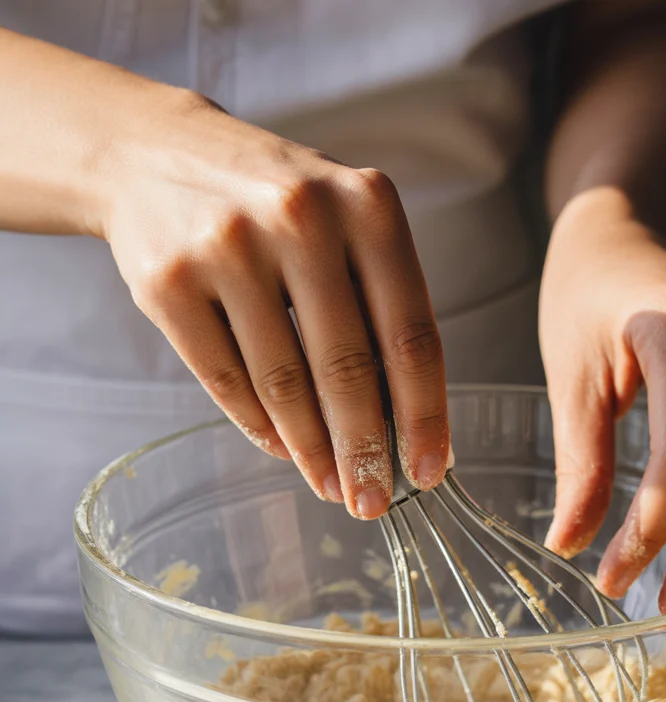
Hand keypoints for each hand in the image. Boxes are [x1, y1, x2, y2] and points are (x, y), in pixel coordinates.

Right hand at [97, 90, 448, 517]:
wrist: (155, 154)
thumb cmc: (277, 202)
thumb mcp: (346, 222)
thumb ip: (382, 305)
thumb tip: (409, 424)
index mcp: (367, 205)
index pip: (411, 335)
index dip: (424, 415)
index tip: (428, 472)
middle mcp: (300, 218)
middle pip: (347, 369)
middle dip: (365, 451)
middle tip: (373, 502)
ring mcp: (228, 248)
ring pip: (284, 384)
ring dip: (312, 451)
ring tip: (330, 486)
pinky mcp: (168, 282)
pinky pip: (226, 381)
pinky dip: (259, 427)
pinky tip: (282, 450)